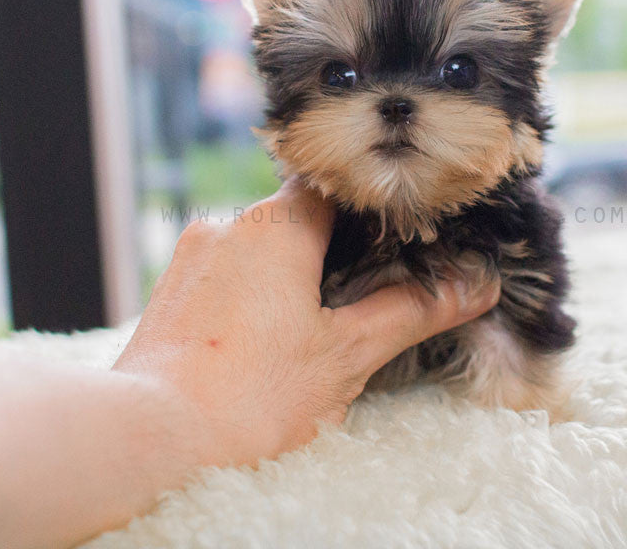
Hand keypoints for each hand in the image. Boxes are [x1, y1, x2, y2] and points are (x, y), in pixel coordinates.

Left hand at [114, 178, 499, 467]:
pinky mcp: (167, 295)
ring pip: (255, 249)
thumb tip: (474, 286)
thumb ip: (411, 310)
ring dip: (286, 277)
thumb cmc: (251, 397)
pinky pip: (222, 277)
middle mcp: (227, 227)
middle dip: (329, 253)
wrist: (152, 440)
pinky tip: (262, 343)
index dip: (369, 209)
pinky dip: (249, 297)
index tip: (394, 239)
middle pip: (295, 218)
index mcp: (276, 226)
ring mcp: (190, 259)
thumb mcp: (347, 355)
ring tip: (310, 330)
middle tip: (359, 299)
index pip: (334, 187)